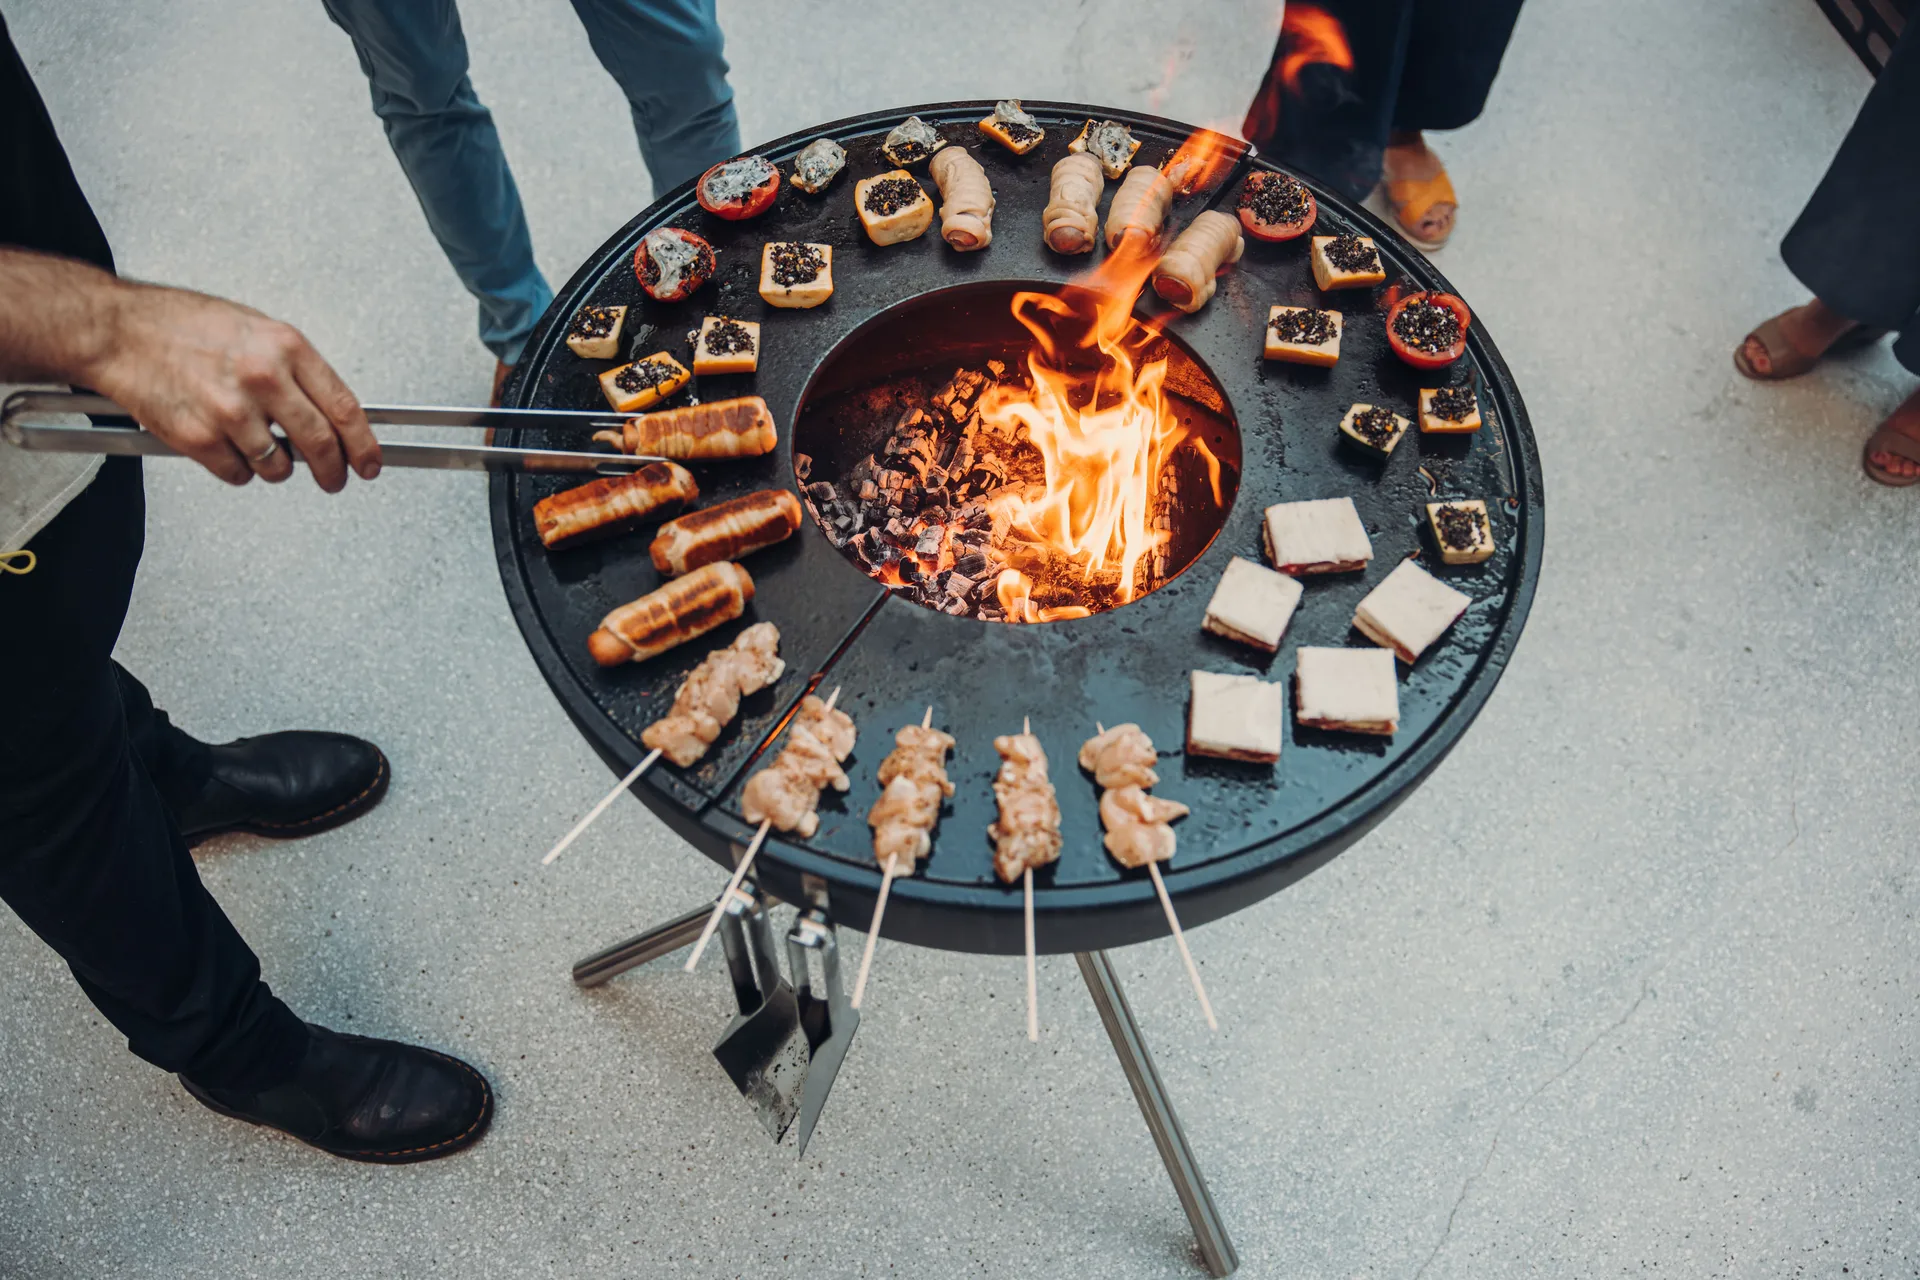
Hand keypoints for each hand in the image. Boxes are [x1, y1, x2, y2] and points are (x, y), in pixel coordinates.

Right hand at [86, 284, 379, 490]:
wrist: (117, 331)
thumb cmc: (181, 325)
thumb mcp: (255, 329)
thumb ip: (294, 370)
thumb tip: (329, 411)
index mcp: (285, 348)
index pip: (344, 408)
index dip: (364, 444)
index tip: (370, 462)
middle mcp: (263, 378)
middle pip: (321, 445)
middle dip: (334, 471)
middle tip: (334, 479)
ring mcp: (231, 411)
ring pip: (279, 467)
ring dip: (275, 467)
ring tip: (253, 442)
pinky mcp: (199, 438)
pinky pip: (238, 474)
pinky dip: (236, 469)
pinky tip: (222, 443)